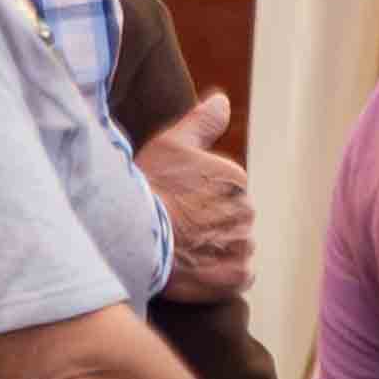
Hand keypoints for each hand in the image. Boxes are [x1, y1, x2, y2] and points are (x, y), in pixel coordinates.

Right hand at [138, 89, 250, 303]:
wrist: (133, 233)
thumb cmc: (150, 185)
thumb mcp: (171, 143)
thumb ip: (203, 121)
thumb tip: (223, 101)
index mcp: (235, 178)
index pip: (228, 190)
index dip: (202, 197)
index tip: (179, 200)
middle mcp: (245, 211)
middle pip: (233, 218)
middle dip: (212, 222)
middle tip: (180, 225)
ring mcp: (240, 245)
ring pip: (236, 246)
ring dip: (217, 248)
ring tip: (186, 248)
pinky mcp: (234, 277)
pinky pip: (238, 275)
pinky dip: (223, 274)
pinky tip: (199, 268)